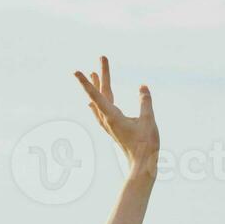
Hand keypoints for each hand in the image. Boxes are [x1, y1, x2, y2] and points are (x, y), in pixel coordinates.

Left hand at [74, 55, 158, 178]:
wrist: (142, 165)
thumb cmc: (145, 145)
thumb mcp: (148, 120)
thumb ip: (145, 102)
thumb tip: (142, 87)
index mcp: (113, 116)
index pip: (97, 95)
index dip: (86, 82)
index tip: (76, 71)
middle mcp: (107, 120)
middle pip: (100, 94)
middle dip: (100, 76)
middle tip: (101, 58)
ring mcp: (109, 125)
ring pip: (99, 102)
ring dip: (97, 87)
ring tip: (94, 74)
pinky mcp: (113, 129)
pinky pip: (101, 112)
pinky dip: (96, 103)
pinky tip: (91, 104)